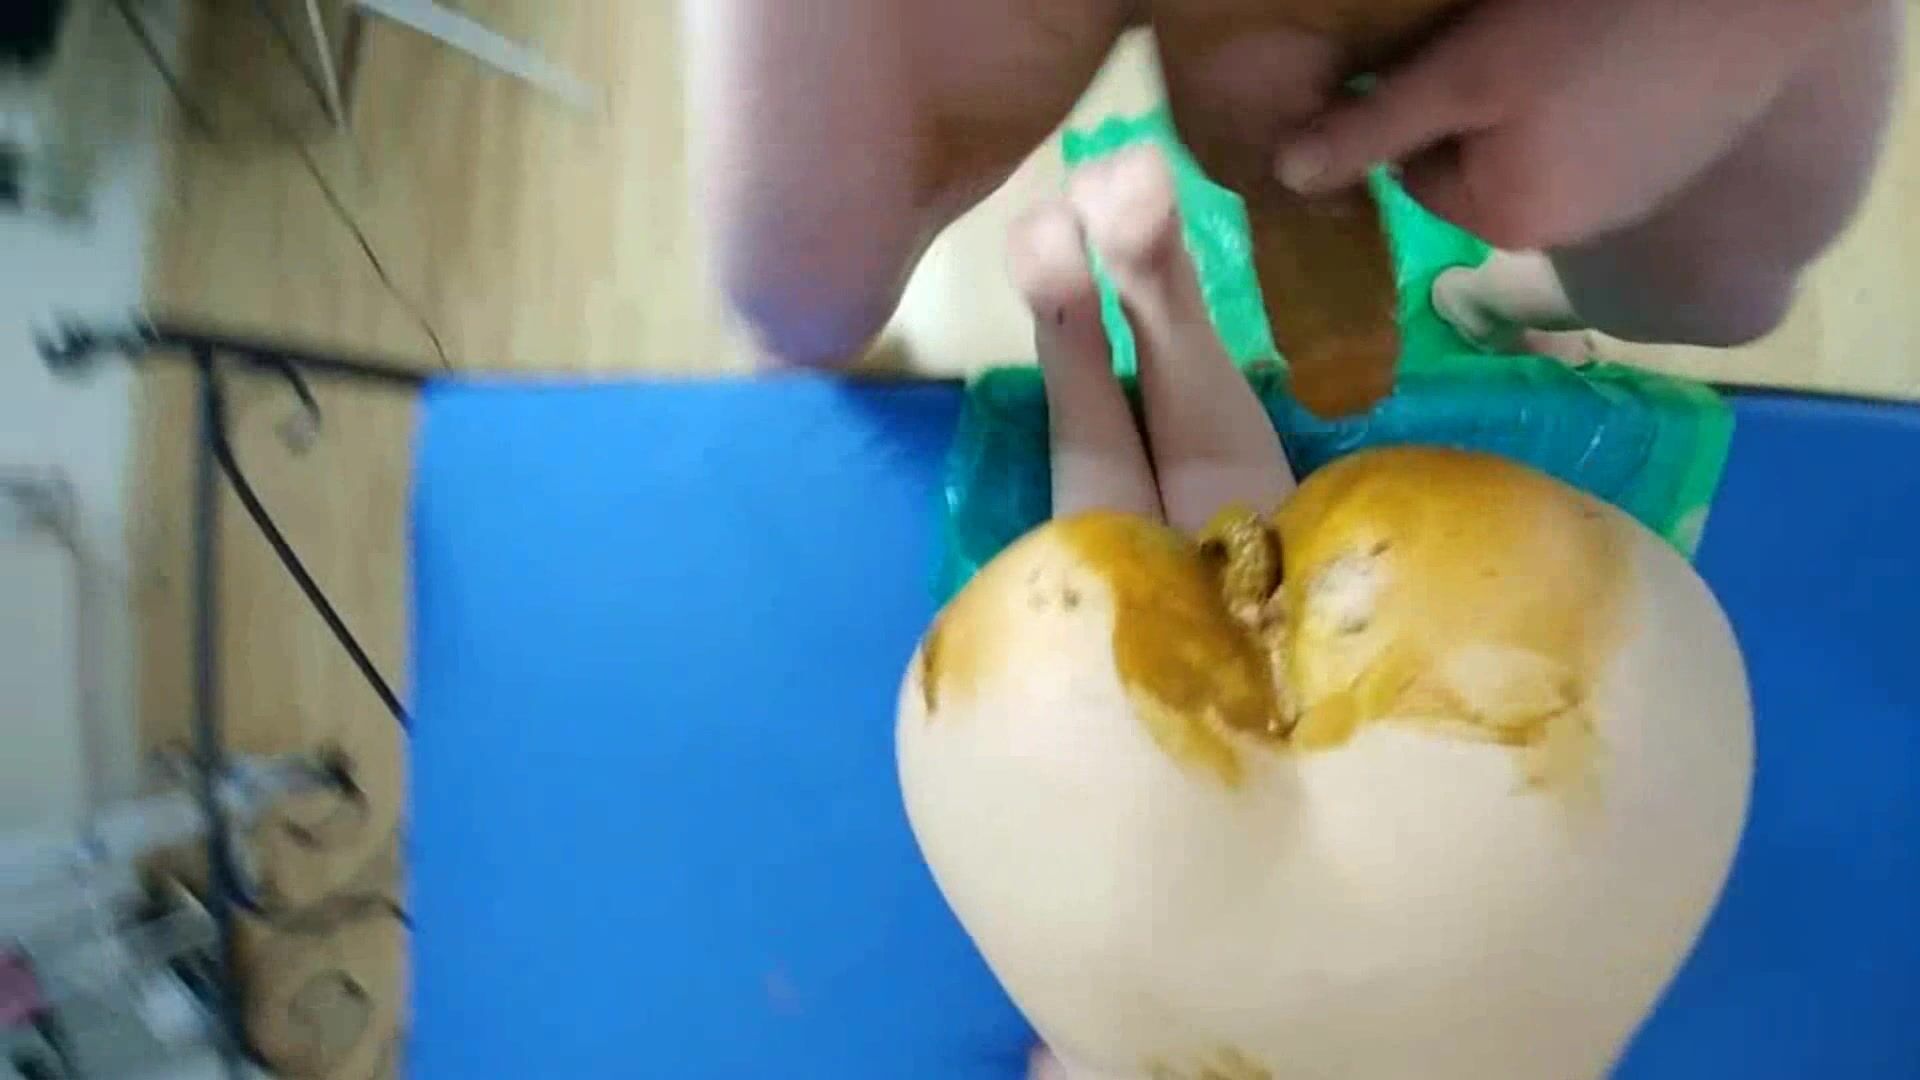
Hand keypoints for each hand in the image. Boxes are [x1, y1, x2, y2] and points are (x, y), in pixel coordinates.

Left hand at [1272, 0, 1874, 249]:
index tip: (1456, 53)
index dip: (1421, 103)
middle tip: (1514, 40)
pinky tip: (1613, 51)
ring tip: (1567, 42)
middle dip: (1478, 105)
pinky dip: (1591, 97)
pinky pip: (1593, 136)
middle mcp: (1562, 230)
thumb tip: (1286, 177)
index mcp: (1504, 217)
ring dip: (1532, 101)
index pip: (1415, 168)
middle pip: (1475, 162)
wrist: (1753, 3)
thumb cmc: (1593, 31)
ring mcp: (1622, 201)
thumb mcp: (1467, 73)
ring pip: (1534, 146)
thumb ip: (1376, 128)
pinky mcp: (1669, 162)